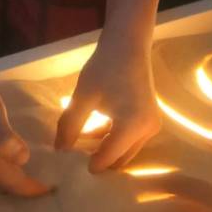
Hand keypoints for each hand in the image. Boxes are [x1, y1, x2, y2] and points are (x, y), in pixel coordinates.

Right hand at [0, 62, 50, 196]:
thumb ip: (1, 135)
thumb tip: (23, 159)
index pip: (12, 183)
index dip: (33, 189)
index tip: (56, 189)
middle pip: (2, 188)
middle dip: (24, 191)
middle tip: (50, 188)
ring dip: (12, 185)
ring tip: (34, 180)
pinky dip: (1, 175)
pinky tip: (10, 166)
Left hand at [56, 39, 160, 171]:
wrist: (128, 45)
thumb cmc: (105, 68)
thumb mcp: (83, 97)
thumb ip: (70, 126)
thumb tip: (60, 150)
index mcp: (132, 126)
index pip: (108, 158)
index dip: (88, 165)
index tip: (70, 167)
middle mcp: (147, 131)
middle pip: (120, 159)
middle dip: (99, 162)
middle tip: (75, 161)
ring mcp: (152, 126)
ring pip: (126, 151)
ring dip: (106, 151)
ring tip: (81, 147)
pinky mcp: (150, 119)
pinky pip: (131, 140)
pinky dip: (114, 140)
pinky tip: (94, 133)